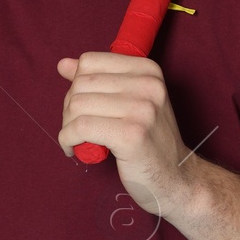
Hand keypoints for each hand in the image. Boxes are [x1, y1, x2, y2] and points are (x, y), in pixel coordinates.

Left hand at [56, 51, 195, 218]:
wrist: (176, 178)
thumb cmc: (149, 141)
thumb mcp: (129, 102)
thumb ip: (98, 80)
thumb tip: (63, 64)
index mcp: (148, 70)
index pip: (89, 62)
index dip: (76, 85)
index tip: (82, 107)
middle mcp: (148, 85)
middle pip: (81, 84)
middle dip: (69, 109)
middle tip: (77, 129)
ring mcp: (141, 109)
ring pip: (77, 105)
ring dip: (67, 126)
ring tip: (77, 140)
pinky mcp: (131, 135)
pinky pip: (80, 128)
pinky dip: (68, 139)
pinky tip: (73, 149)